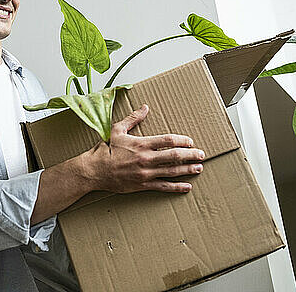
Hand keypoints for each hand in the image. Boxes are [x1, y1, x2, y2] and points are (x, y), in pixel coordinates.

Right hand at [82, 104, 204, 192]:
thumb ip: (133, 118)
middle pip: (174, 156)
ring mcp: (145, 173)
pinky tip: (187, 186)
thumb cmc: (105, 150)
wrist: (94, 171)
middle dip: (190, 155)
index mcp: (142, 144)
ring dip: (188, 169)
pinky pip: (163, 186)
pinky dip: (177, 187)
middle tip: (201, 154)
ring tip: (199, 168)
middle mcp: (146, 159)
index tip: (190, 141)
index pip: (168, 140)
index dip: (182, 140)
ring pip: (172, 171)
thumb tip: (145, 107)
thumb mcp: (118, 130)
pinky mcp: (142, 185)